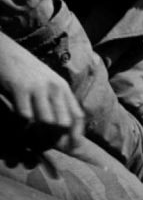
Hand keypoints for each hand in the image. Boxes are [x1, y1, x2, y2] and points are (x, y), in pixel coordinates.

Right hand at [0, 32, 83, 150]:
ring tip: (30, 143)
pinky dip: (21, 128)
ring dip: (39, 136)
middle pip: (64, 123)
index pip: (77, 116)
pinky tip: (16, 131)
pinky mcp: (20, 88)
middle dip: (56, 140)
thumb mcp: (47, 82)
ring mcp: (38, 88)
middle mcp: (55, 88)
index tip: (72, 149)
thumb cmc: (25, 70)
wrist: (5, 50)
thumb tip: (63, 125)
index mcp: (63, 88)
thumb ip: (55, 100)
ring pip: (47, 122)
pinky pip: (25, 115)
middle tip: (44, 148)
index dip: (77, 135)